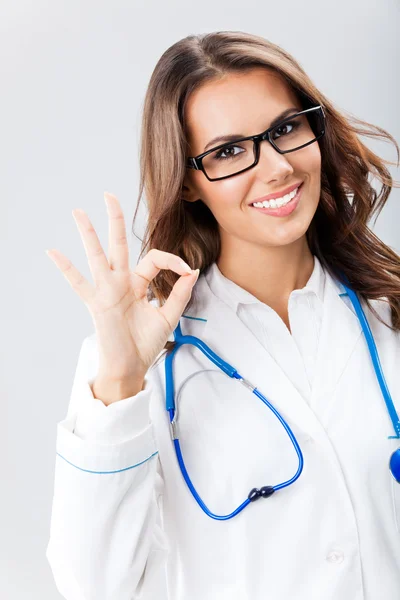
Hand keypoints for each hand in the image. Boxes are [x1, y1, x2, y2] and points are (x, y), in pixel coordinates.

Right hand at [46, 192, 198, 381]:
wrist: (131, 366)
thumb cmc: (146, 343)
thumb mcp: (169, 316)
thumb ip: (180, 293)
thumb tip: (192, 270)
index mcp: (138, 284)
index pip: (153, 259)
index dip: (172, 259)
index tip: (187, 270)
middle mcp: (121, 283)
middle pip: (118, 245)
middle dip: (114, 220)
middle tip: (109, 195)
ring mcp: (106, 291)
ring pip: (97, 256)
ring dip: (88, 234)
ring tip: (78, 212)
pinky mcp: (96, 304)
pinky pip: (79, 284)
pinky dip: (66, 269)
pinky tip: (53, 252)